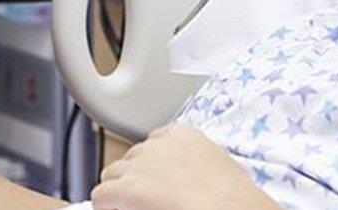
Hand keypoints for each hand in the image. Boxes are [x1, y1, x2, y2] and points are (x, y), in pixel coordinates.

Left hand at [91, 125, 276, 209]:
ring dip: (120, 190)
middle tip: (148, 199)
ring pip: (112, 174)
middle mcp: (157, 145)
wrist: (232, 209)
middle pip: (131, 158)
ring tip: (131, 207)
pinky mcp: (127, 188)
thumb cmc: (236, 200)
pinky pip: (101, 194)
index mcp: (184, 135)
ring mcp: (140, 165)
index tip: (158, 181)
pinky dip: (106, 205)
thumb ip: (195, 165)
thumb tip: (187, 182)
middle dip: (136, 177)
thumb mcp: (218, 168)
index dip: (153, 166)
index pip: (154, 143)